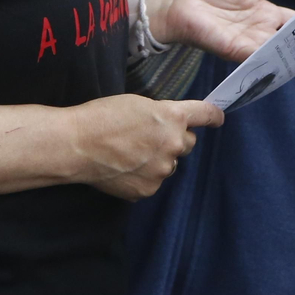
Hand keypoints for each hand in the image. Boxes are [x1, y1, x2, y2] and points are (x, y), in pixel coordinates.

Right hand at [71, 93, 222, 199]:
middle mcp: (173, 144)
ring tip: (129, 155)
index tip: (217, 119)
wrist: (77, 145)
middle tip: (150, 138)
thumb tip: (171, 125)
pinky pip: (153, 181)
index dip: (213, 117)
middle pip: (188, 143)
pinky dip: (143, 176)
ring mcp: (162, 170)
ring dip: (158, 160)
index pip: (205, 115)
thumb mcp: (138, 104)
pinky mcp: (148, 189)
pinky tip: (123, 169)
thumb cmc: (102, 117)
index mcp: (172, 117)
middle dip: (174, 140)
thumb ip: (161, 115)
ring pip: (170, 164)